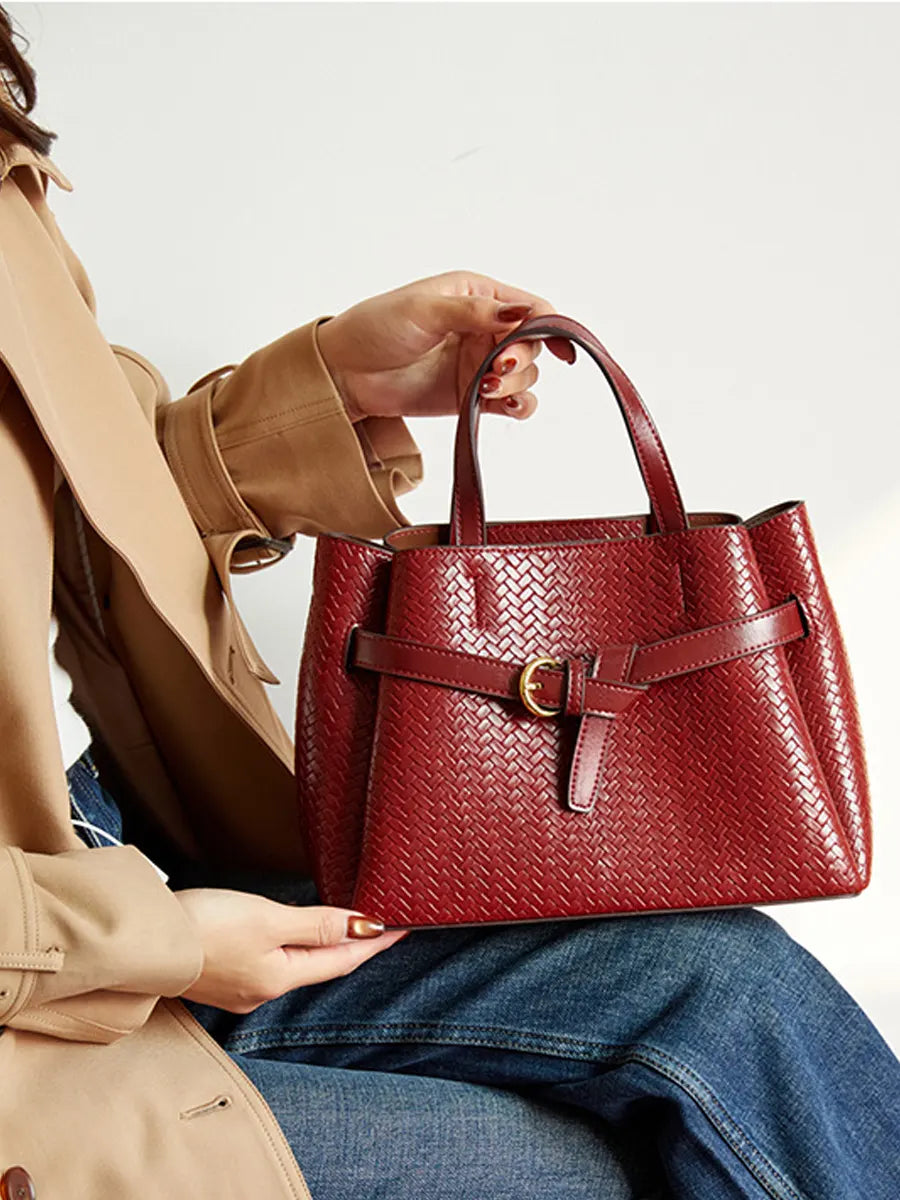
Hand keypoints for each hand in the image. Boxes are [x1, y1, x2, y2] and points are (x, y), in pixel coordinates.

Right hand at [174, 888, 407, 1012]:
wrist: (143, 941)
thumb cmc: (204, 926)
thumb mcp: (268, 918)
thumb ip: (316, 924)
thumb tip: (363, 927)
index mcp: (279, 979)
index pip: (341, 961)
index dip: (373, 943)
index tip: (402, 929)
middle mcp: (261, 991)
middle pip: (319, 967)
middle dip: (350, 947)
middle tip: (379, 926)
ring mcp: (237, 988)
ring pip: (292, 965)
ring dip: (319, 947)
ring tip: (342, 928)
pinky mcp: (217, 976)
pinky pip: (267, 962)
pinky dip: (287, 947)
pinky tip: (286, 935)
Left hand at [315, 269, 575, 423]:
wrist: (344, 374)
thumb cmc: (374, 329)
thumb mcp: (424, 310)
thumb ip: (474, 313)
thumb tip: (519, 315)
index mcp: (477, 295)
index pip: (531, 307)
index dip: (550, 326)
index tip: (559, 347)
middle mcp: (485, 328)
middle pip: (533, 344)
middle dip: (523, 359)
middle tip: (496, 369)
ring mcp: (479, 363)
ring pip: (525, 375)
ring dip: (516, 384)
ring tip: (485, 389)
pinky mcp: (471, 395)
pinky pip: (510, 402)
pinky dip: (516, 406)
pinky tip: (504, 406)